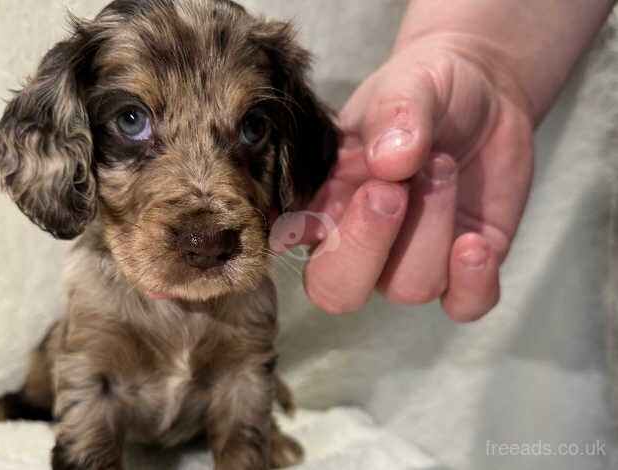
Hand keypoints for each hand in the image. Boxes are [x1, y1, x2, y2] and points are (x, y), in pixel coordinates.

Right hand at [290, 34, 533, 320]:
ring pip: (409, 287)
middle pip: (338, 290)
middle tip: (394, 190)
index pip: (289, 243)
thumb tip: (390, 163)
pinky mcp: (464, 269)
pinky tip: (477, 244)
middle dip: (364, 246)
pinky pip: (464, 305)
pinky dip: (472, 284)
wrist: (484, 90)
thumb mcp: (407, 84)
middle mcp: (359, 241)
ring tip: (443, 167)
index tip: (342, 187)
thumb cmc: (426, 88)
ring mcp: (411, 260)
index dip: (303, 234)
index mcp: (324, 199)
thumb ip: (394, 114)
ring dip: (431, 229)